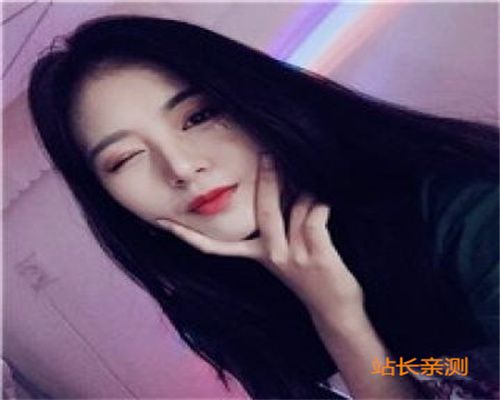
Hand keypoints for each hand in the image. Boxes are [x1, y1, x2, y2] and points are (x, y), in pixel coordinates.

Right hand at [157, 154, 364, 325]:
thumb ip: (273, 230)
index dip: (188, 235)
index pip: (215, 247)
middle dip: (266, 178)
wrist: (335, 312)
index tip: (163, 222)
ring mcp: (293, 256)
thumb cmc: (309, 279)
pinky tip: (330, 205)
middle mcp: (271, 256)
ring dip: (310, 196)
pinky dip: (325, 203)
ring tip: (319, 199)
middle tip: (268, 155)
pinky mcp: (317, 254)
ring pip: (298, 205)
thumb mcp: (280, 259)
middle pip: (264, 209)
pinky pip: (317, 212)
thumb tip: (272, 190)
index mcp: (257, 257)